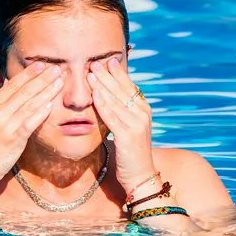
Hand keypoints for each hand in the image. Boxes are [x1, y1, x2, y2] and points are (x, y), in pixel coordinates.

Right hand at [0, 62, 62, 186]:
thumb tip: (11, 87)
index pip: (13, 84)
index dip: (29, 74)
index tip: (42, 64)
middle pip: (24, 90)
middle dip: (43, 78)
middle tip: (57, 67)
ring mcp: (5, 124)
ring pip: (30, 103)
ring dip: (47, 91)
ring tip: (60, 81)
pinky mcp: (13, 139)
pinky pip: (30, 122)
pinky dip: (41, 112)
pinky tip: (52, 104)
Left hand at [88, 57, 154, 194]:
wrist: (141, 175)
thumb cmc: (131, 152)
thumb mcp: (129, 127)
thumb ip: (122, 112)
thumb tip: (109, 96)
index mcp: (144, 110)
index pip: (130, 86)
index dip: (118, 73)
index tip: (107, 60)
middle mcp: (143, 114)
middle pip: (123, 89)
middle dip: (108, 75)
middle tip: (95, 62)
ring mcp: (137, 124)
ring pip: (116, 100)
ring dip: (102, 84)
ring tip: (91, 73)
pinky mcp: (128, 135)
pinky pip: (112, 115)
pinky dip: (102, 103)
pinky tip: (94, 94)